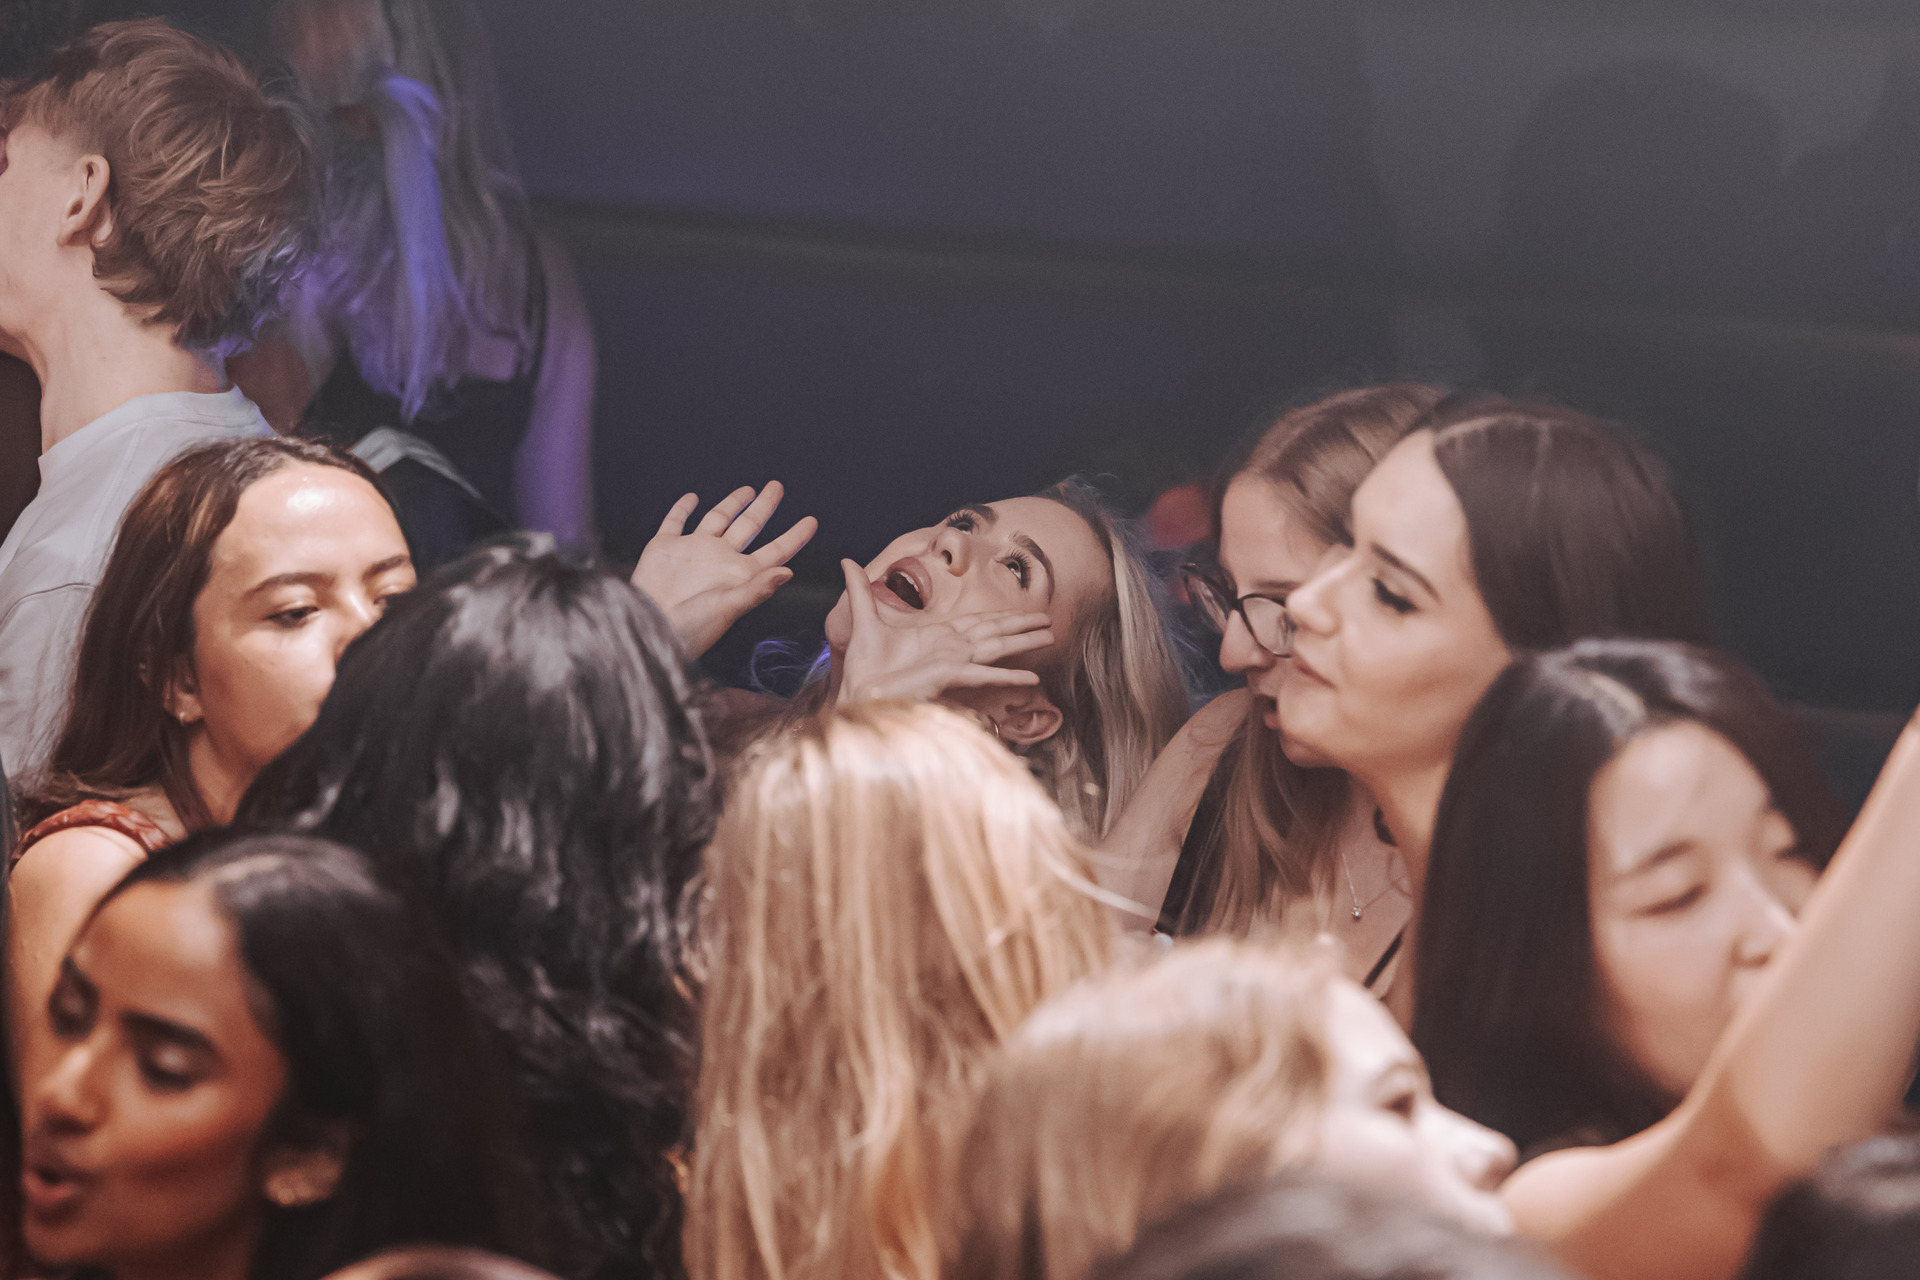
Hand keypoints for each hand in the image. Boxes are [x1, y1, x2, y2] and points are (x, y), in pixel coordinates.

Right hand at [632, 483, 817, 656]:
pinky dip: (682, 509)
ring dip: (732, 503)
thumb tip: (788, 572)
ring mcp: (693, 551)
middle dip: (765, 506)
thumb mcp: (728, 607)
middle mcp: (720, 558)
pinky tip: (692, 498)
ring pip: (717, 518)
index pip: (775, 550)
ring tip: (748, 490)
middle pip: (749, 525)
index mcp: (740, 573)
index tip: (813, 521)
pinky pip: (675, 522)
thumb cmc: (691, 627)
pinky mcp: (665, 548)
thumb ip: (758, 589)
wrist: (649, 627)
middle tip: (778, 486)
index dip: (795, 536)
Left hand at [835, 559, 1053, 704]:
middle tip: (1049, 621)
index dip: (1001, 618)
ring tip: (1050, 636)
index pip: (978, 624)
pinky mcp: (950, 676)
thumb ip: (860, 589)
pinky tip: (1032, 678)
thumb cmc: (863, 666)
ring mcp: (954, 663)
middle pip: (996, 633)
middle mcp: (952, 650)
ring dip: (1023, 642)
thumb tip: (846, 561)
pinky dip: (1009, 676)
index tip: (1022, 612)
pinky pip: (985, 674)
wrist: (857, 692)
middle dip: (1022, 626)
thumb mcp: (863, 619)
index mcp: (938, 637)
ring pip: (997, 647)